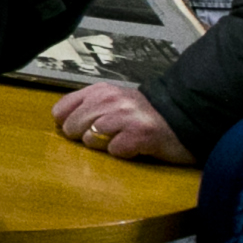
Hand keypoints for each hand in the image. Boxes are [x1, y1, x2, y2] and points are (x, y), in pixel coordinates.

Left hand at [56, 80, 190, 166]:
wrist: (183, 119)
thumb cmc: (142, 116)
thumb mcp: (112, 103)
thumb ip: (86, 108)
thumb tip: (59, 122)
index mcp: (100, 90)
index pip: (61, 110)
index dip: (67, 124)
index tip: (81, 129)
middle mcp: (111, 99)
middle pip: (72, 127)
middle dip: (85, 138)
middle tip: (108, 136)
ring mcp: (126, 115)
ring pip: (91, 139)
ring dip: (105, 146)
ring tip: (122, 140)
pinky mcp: (141, 134)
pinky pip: (115, 150)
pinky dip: (122, 153)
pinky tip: (135, 146)